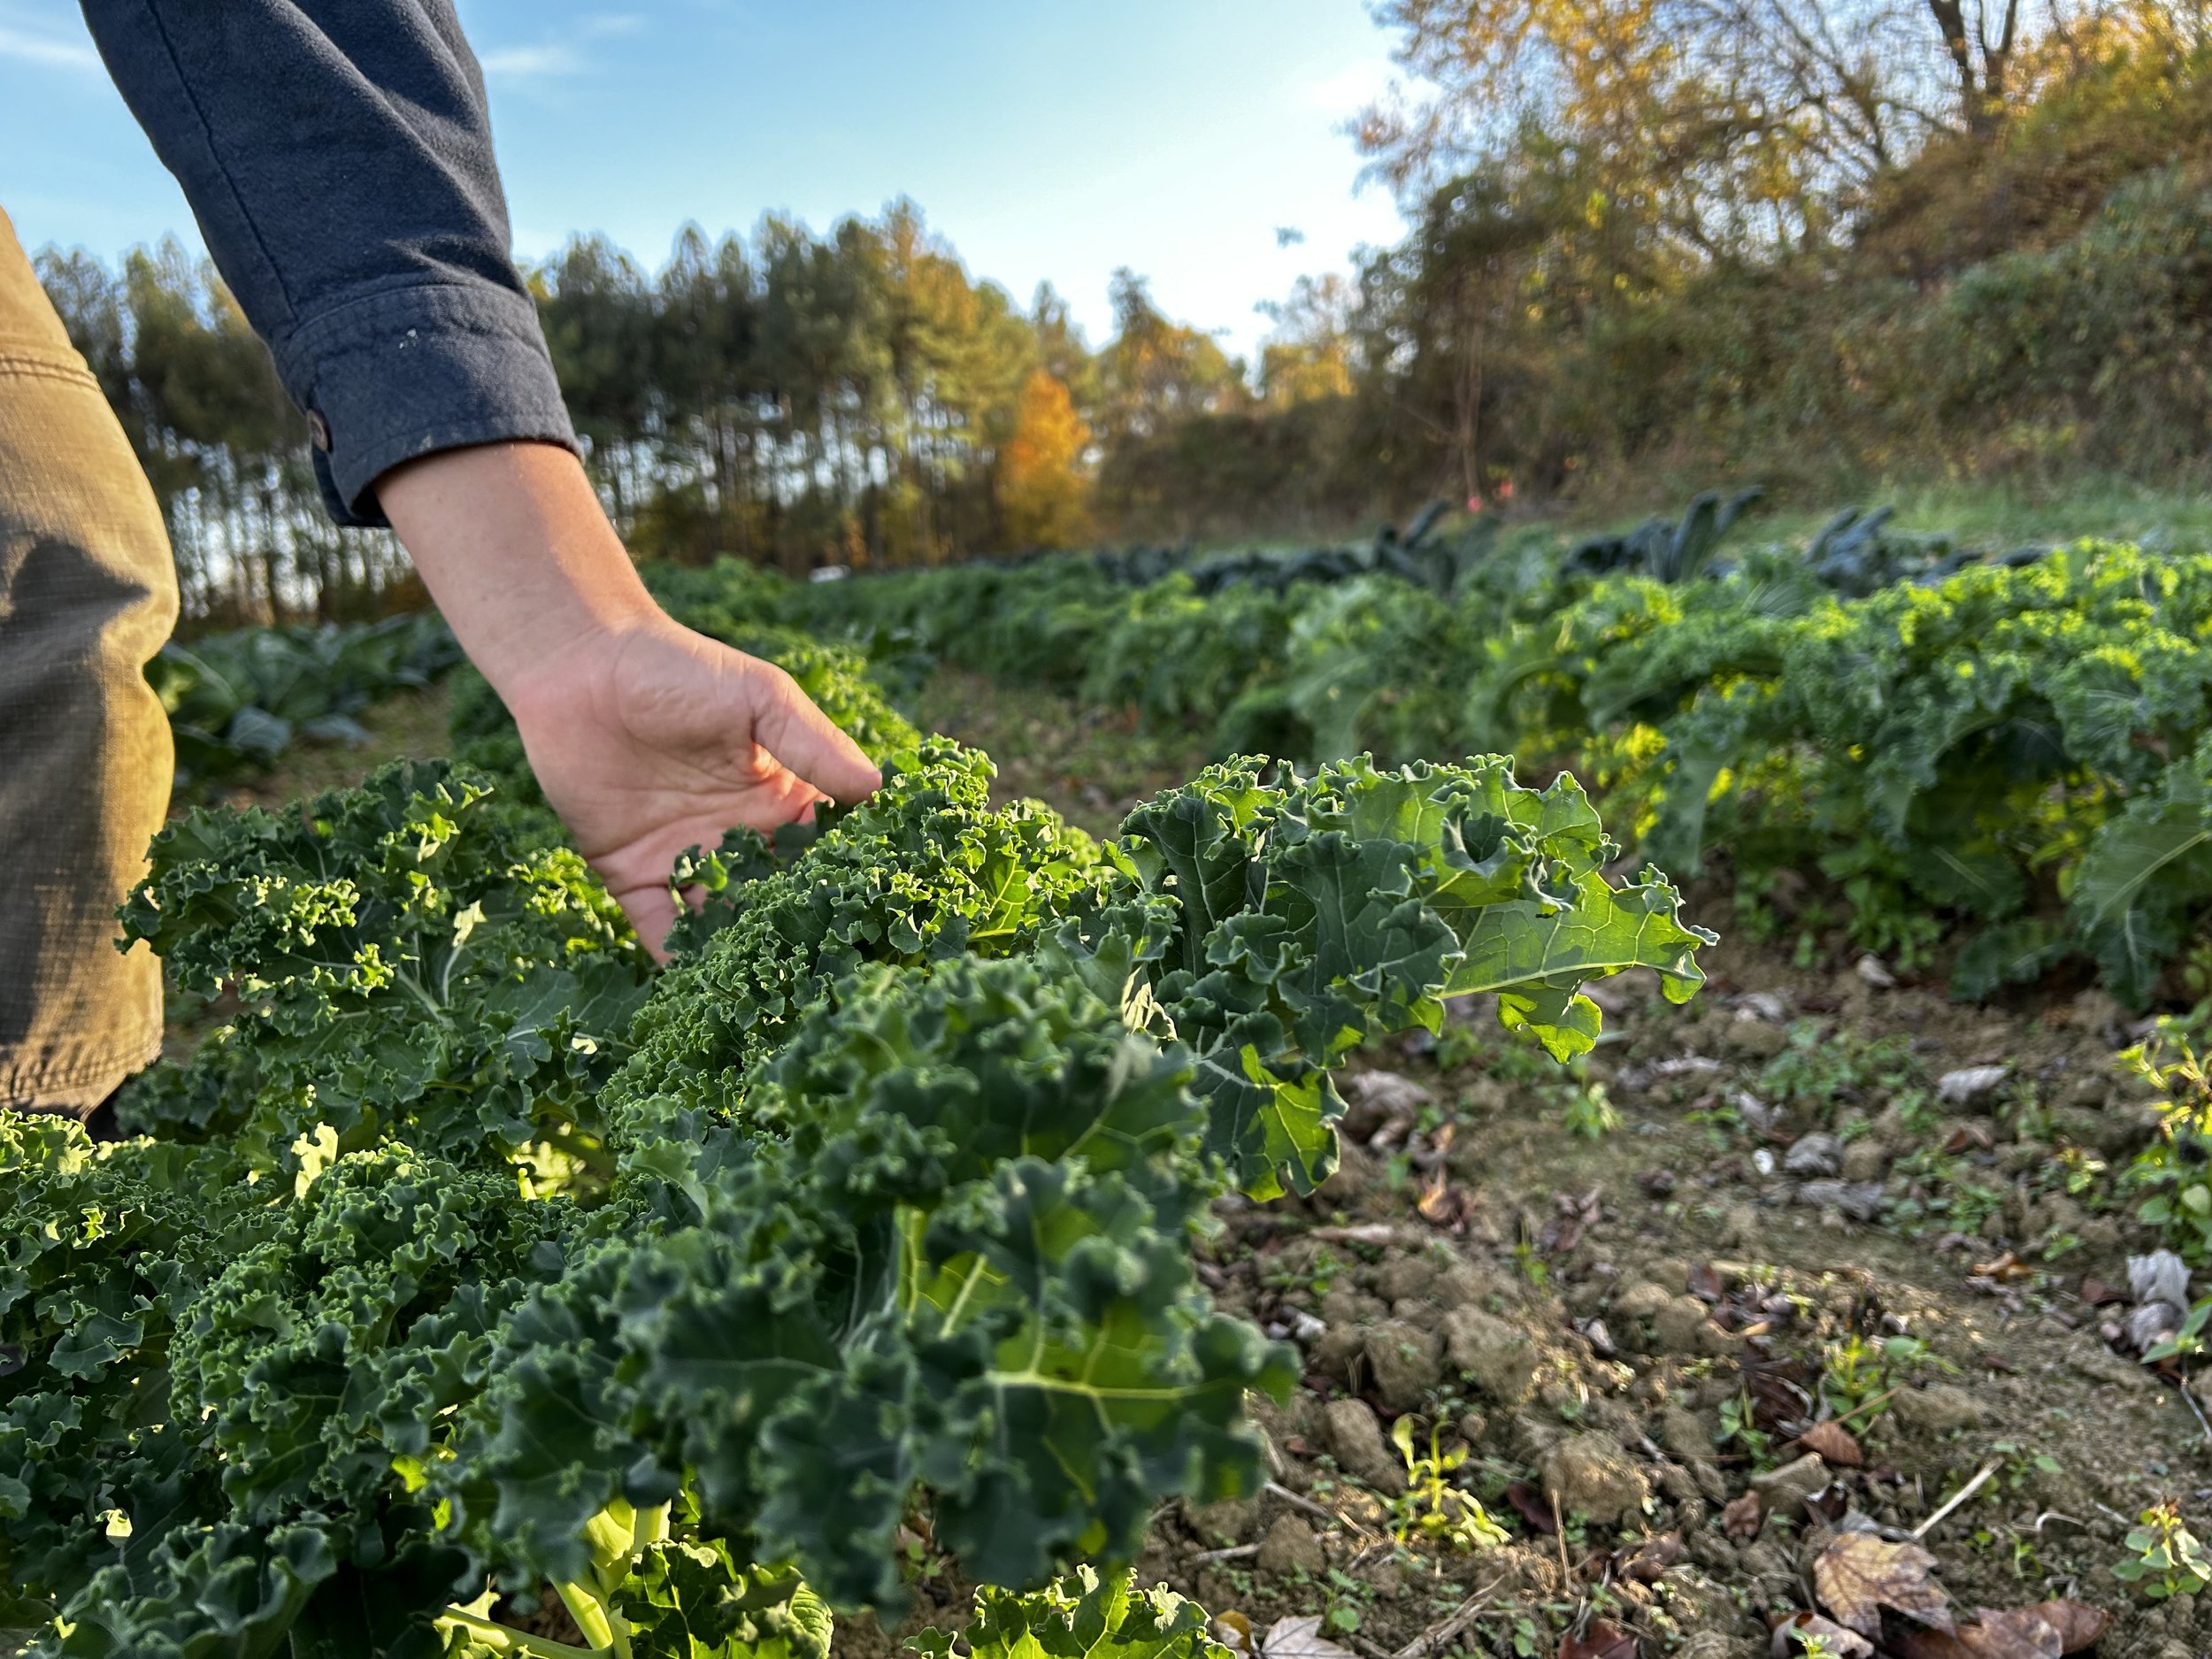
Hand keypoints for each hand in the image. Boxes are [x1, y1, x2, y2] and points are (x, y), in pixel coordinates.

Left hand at [372, 442, 878, 957]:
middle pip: (774, 897)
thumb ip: (813, 745)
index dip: (844, 882)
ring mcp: (684, 858)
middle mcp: (737, 836)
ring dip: (739, 955)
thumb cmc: (679, 669)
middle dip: (796, 936)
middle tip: (828, 980)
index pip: (820, 851)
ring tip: (767, 998)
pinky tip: (697, 987)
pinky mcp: (630, 873)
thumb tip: (878, 789)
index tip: (875, 918)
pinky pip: (656, 925)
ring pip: (720, 921)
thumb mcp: (759, 699)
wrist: (579, 665)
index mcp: (777, 797)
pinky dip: (675, 957)